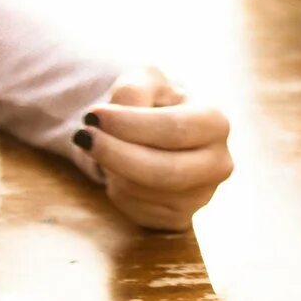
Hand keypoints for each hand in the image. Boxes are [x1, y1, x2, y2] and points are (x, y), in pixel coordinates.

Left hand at [84, 66, 233, 231]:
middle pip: (163, 170)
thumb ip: (132, 91)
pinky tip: (119, 170)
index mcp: (216, 123)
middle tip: (82, 136)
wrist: (157, 132)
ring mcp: (201, 197)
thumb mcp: (144, 80)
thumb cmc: (152, 101)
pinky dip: (117, 189)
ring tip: (106, 147)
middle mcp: (218, 164)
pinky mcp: (179, 220)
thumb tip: (109, 120)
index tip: (93, 116)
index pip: (174, 129)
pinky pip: (136, 211)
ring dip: (112, 170)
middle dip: (115, 154)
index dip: (130, 125)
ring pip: (143, 192)